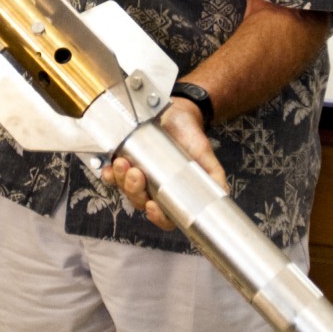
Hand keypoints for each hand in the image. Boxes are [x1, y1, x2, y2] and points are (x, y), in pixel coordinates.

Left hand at [99, 98, 227, 231]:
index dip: (157, 217)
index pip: (165, 217)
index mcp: (172, 195)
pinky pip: (112, 175)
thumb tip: (222, 194)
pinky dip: (110, 173)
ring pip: (124, 189)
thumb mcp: (206, 157)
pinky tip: (111, 167)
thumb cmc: (192, 139)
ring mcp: (137, 177)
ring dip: (121, 180)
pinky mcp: (125, 162)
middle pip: (139, 202)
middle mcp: (153, 190)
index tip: (152, 206)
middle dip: (134, 190)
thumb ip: (213, 177)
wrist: (179, 114)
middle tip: (137, 174)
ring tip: (124, 163)